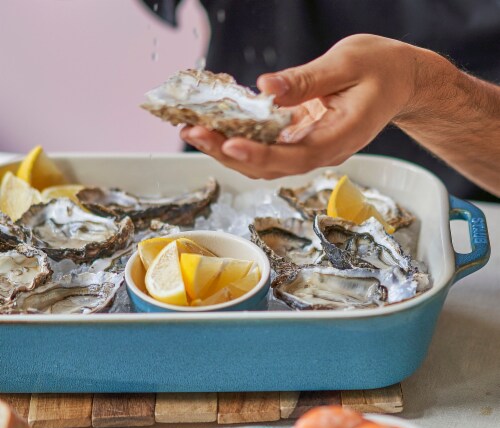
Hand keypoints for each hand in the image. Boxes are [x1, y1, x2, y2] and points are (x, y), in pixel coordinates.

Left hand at [181, 34, 421, 178]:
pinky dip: (241, 139)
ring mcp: (310, 147)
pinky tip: (218, 125)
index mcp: (339, 138)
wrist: (400, 81)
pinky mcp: (301, 138)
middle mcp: (321, 151)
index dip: (260, 155)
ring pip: (264, 161)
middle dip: (229, 153)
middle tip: (194, 133)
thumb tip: (266, 88)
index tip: (229, 145)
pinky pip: (267, 146)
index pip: (295, 156)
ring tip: (195, 132)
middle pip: (270, 165)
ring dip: (228, 150)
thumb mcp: (348, 63)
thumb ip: (307, 80)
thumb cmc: (382, 70)